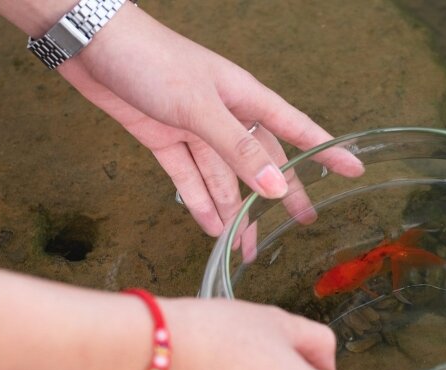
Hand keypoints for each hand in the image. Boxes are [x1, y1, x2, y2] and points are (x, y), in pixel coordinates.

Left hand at [57, 6, 364, 242]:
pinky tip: (211, 228)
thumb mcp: (199, 106)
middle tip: (303, 223)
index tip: (355, 170)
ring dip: (234, 211)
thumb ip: (238, 149)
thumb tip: (277, 187)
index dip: (326, 151)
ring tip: (248, 248)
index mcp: (244, 96)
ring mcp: (192, 126)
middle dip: (280, 194)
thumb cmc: (150, 61)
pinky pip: (188, 177)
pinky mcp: (162, 137)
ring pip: (222, 177)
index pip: (297, 128)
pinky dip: (199, 202)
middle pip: (261, 161)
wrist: (90, 45)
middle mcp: (223, 113)